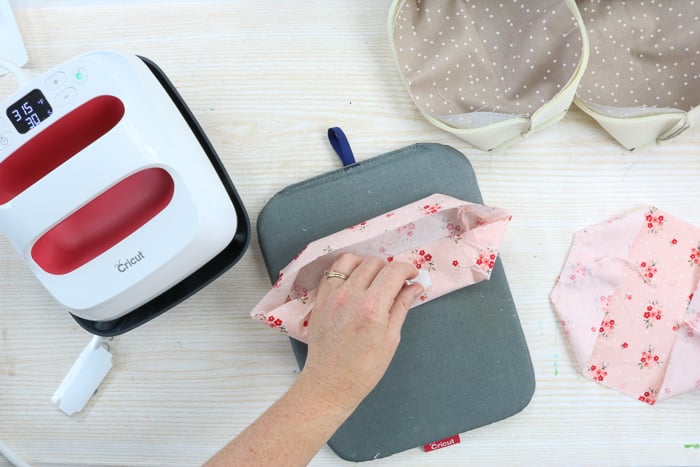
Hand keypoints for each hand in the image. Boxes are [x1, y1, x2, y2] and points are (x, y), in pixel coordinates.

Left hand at [299, 253, 422, 413]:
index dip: (408, 269)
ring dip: (367, 265)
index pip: (394, 271)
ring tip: (374, 279)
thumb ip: (401, 307)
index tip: (412, 276)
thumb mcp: (391, 339)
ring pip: (352, 260)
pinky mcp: (320, 299)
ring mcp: (332, 295)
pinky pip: (333, 271)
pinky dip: (346, 269)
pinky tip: (354, 281)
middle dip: (390, 269)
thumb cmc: (364, 369)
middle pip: (374, 263)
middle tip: (396, 283)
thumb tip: (415, 286)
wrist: (330, 383)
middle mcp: (351, 296)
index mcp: (372, 308)